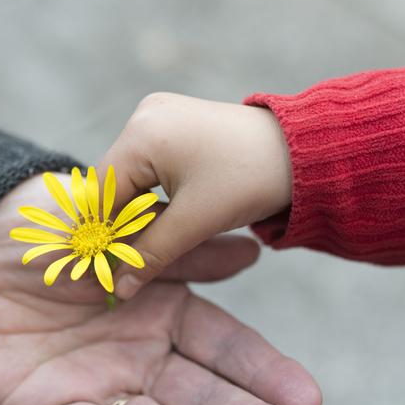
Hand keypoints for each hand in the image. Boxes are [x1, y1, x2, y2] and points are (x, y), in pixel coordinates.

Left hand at [0, 174, 319, 404]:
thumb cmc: (42, 229)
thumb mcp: (116, 228)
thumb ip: (179, 247)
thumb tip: (252, 253)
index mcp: (161, 311)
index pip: (224, 348)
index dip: (264, 373)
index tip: (309, 401)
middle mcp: (138, 355)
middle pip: (201, 397)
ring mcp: (97, 386)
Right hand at [100, 92, 291, 298]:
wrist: (304, 150)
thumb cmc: (250, 180)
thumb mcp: (195, 222)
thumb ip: (151, 255)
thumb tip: (118, 289)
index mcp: (142, 134)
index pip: (100, 192)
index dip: (100, 233)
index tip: (101, 268)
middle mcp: (144, 116)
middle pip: (113, 182)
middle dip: (117, 222)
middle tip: (119, 263)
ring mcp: (158, 115)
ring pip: (130, 175)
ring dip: (134, 210)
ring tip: (140, 244)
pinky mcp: (174, 122)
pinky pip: (147, 164)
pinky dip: (150, 193)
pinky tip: (160, 217)